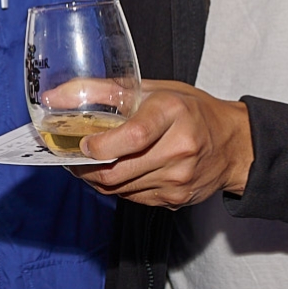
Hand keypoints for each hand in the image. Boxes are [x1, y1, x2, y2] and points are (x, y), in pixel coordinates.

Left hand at [70, 81, 252, 208]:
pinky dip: (118, 187)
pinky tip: (120, 171)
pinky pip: (133, 198)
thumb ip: (102, 91)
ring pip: (120, 189)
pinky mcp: (176, 199)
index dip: (101, 145)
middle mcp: (180, 148)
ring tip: (93, 163)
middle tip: (73, 157)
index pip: (133, 136)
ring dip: (97, 179)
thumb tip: (53, 97)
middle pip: (118, 171)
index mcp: (173, 112)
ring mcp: (179, 178)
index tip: (83, 144)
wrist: (234, 144)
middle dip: (86, 168)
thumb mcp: (152, 89)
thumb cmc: (191, 111)